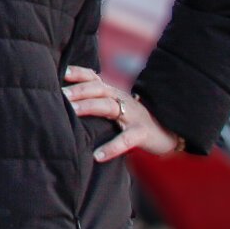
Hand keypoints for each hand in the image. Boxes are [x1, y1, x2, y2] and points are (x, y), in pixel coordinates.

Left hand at [63, 65, 181, 161]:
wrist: (169, 132)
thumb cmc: (133, 119)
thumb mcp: (115, 106)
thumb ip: (95, 101)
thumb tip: (64, 103)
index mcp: (112, 92)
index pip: (93, 77)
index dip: (78, 73)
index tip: (60, 72)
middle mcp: (121, 99)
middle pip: (98, 89)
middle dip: (79, 90)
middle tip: (61, 94)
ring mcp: (133, 115)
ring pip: (109, 106)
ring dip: (90, 107)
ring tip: (72, 112)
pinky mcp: (142, 133)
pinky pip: (126, 139)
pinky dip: (112, 147)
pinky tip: (98, 156)